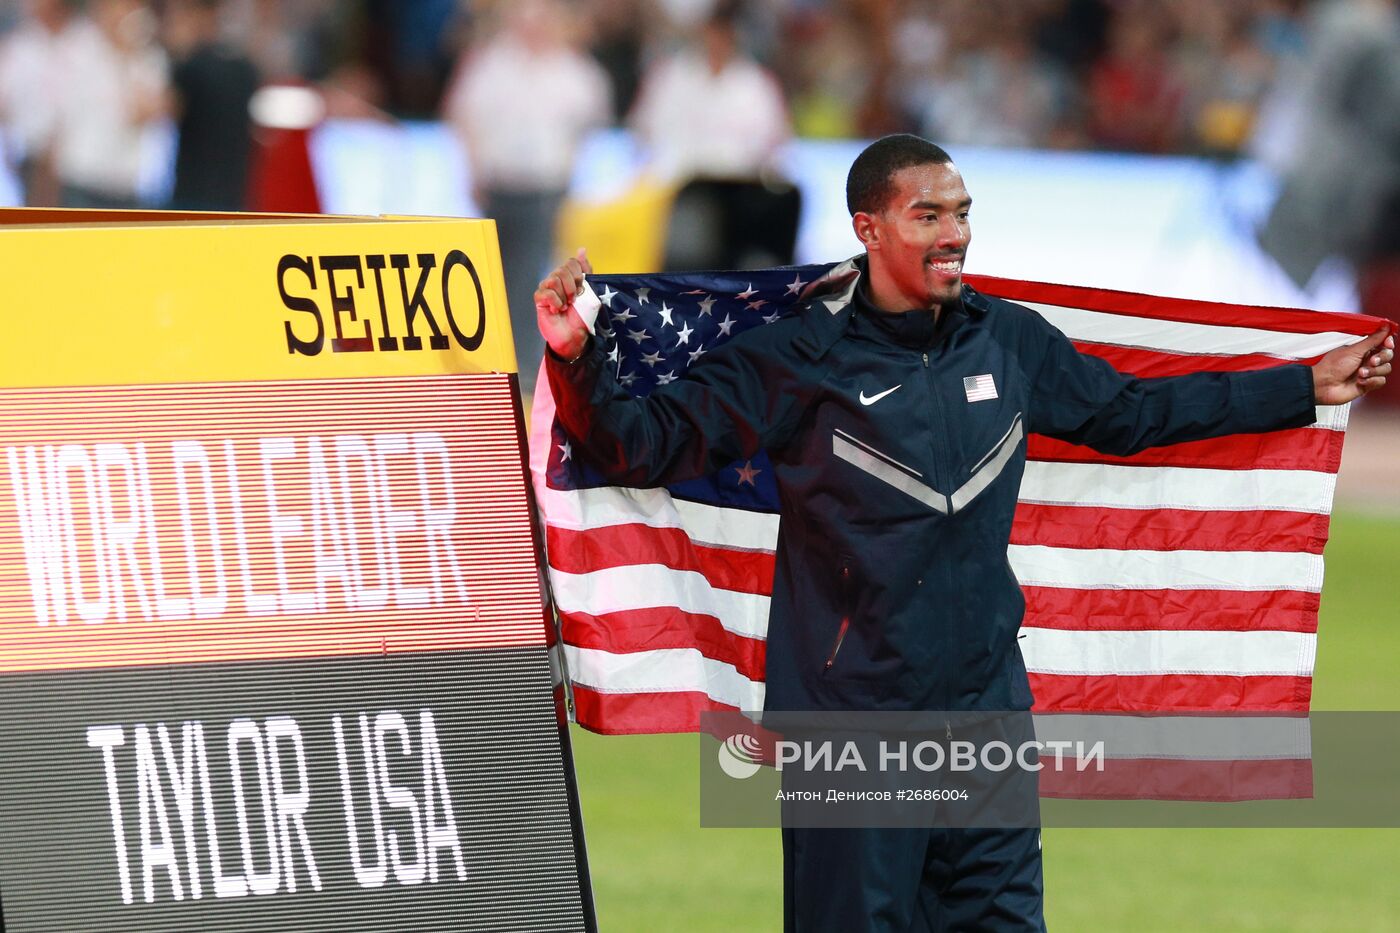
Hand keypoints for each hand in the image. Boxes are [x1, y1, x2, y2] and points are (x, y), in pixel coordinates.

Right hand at [535, 247, 592, 361]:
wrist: (575, 335)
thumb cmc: (582, 315)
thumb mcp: (589, 291)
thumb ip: (585, 270)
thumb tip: (582, 249)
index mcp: (569, 275)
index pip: (572, 262)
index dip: (578, 275)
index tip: (583, 289)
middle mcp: (557, 279)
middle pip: (562, 270)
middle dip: (572, 287)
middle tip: (574, 300)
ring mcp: (547, 288)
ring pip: (554, 279)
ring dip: (564, 295)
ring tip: (566, 306)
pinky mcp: (539, 299)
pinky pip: (546, 292)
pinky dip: (555, 302)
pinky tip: (557, 310)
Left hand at [1311, 326, 1394, 404]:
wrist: (1323, 385)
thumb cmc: (1332, 367)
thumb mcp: (1354, 350)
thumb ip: (1372, 339)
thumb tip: (1384, 326)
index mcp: (1362, 349)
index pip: (1383, 343)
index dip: (1388, 343)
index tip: (1387, 343)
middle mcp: (1366, 360)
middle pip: (1387, 355)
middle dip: (1381, 358)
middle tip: (1371, 361)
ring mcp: (1368, 372)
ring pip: (1386, 368)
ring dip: (1374, 371)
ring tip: (1360, 373)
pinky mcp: (1368, 384)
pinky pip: (1381, 381)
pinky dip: (1372, 381)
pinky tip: (1360, 381)